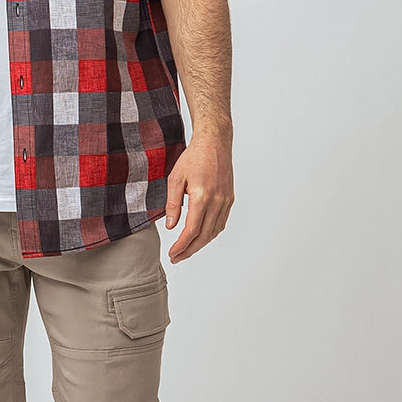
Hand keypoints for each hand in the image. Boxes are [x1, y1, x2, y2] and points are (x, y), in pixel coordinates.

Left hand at [164, 133, 233, 263]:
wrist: (215, 143)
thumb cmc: (193, 157)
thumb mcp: (175, 178)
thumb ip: (173, 204)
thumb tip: (171, 227)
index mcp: (202, 196)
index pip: (192, 230)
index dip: (182, 245)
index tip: (173, 254)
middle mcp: (217, 201)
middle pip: (204, 235)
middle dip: (189, 250)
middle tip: (177, 258)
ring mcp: (225, 201)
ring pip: (214, 231)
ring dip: (201, 244)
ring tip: (186, 250)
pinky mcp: (229, 199)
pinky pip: (221, 222)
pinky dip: (211, 233)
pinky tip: (201, 237)